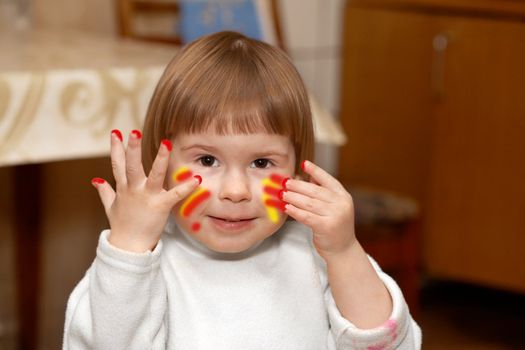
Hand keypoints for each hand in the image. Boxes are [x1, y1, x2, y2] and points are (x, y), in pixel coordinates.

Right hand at [91, 129, 199, 251]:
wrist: (129, 247)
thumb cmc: (122, 226)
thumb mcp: (110, 207)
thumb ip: (105, 192)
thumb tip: (96, 180)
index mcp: (123, 188)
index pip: (118, 165)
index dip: (116, 148)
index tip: (116, 133)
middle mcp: (133, 190)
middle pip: (131, 166)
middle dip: (131, 149)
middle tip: (133, 131)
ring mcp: (147, 197)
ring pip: (153, 175)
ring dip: (160, 159)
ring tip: (166, 143)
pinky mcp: (160, 206)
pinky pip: (174, 195)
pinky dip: (186, 187)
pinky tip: (196, 179)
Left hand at [282, 160, 355, 260]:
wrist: (343, 250)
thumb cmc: (334, 226)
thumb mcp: (333, 206)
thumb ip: (321, 192)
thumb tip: (303, 176)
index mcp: (343, 195)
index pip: (328, 179)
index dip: (316, 171)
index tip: (304, 163)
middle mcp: (341, 204)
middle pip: (315, 191)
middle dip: (298, 185)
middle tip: (284, 182)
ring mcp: (336, 215)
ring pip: (309, 203)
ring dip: (293, 197)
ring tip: (282, 193)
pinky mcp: (327, 227)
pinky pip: (307, 216)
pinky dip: (295, 211)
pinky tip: (286, 207)